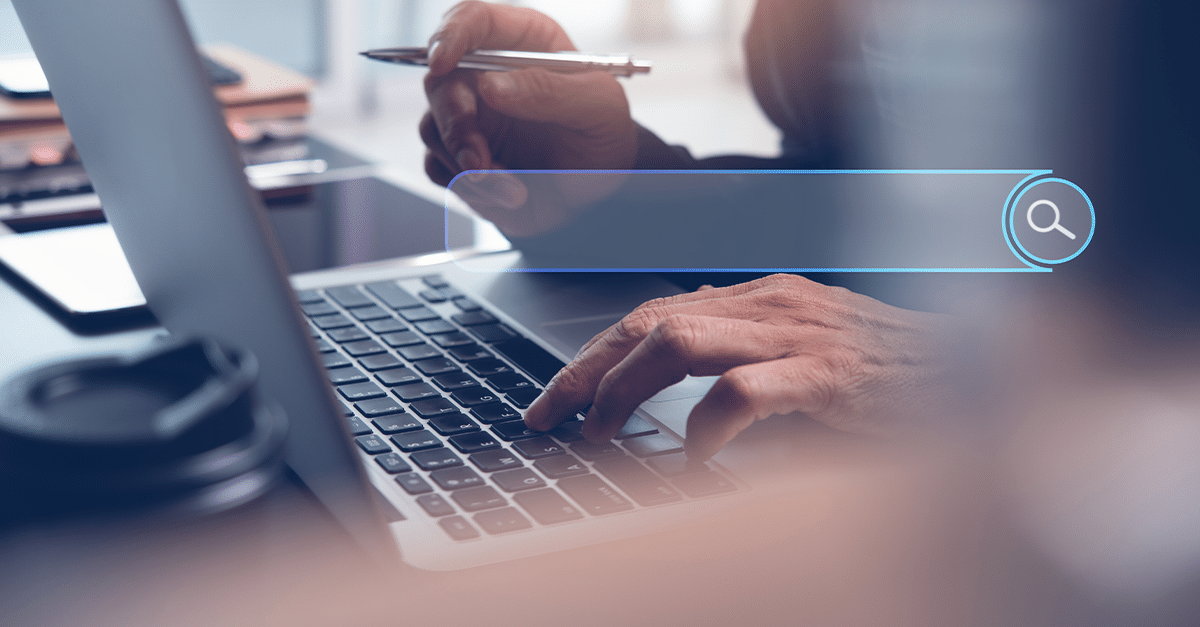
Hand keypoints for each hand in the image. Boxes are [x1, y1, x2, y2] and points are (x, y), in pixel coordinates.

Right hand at [420, 1, 637, 236]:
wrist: (599, 193)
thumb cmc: (603, 136)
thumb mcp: (599, 108)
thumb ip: (550, 91)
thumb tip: (490, 85)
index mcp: (523, 42)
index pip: (473, 20)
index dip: (451, 35)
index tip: (443, 62)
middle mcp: (486, 73)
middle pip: (439, 80)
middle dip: (455, 125)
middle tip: (480, 162)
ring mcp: (470, 116)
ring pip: (434, 129)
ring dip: (470, 167)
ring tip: (519, 191)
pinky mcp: (461, 154)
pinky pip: (440, 167)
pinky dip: (471, 187)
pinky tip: (511, 195)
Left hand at [523, 274, 958, 459]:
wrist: (983, 373)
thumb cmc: (890, 381)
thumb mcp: (803, 366)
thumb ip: (741, 373)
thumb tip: (675, 413)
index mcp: (760, 299)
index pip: (651, 314)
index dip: (593, 356)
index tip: (554, 401)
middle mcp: (768, 303)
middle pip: (645, 321)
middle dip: (585, 372)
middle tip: (545, 419)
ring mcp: (795, 332)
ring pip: (674, 340)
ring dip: (623, 392)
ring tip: (601, 437)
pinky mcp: (825, 373)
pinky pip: (740, 393)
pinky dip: (703, 430)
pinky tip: (692, 465)